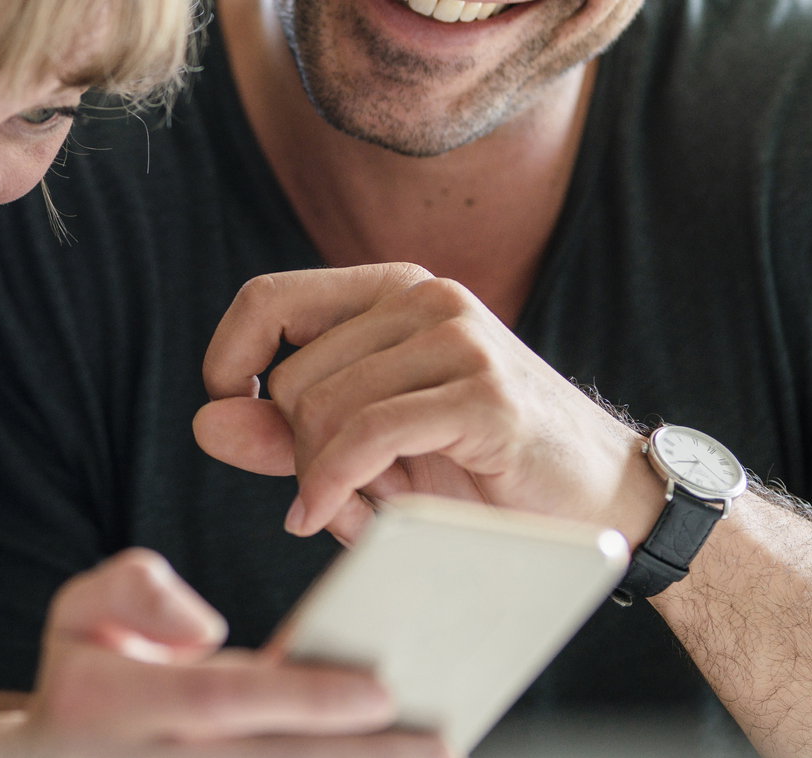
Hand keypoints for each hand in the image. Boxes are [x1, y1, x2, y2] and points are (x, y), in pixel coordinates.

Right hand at [23, 548, 443, 753]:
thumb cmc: (85, 671)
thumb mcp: (78, 609)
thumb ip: (134, 591)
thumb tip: (203, 628)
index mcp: (122, 704)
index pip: (226, 701)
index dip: (303, 699)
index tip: (378, 691)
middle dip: (362, 755)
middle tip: (443, 739)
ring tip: (437, 756)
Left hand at [192, 266, 664, 545]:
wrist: (605, 501)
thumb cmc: (480, 470)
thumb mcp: (369, 447)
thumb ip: (284, 430)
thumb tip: (205, 421)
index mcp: (391, 292)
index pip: (267, 300)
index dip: (229, 360)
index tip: (238, 419)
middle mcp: (424, 297)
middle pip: (291, 375)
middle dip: (299, 453)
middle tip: (344, 495)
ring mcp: (459, 339)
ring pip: (323, 408)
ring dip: (327, 480)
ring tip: (371, 508)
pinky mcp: (485, 395)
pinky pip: (367, 436)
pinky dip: (336, 486)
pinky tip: (337, 519)